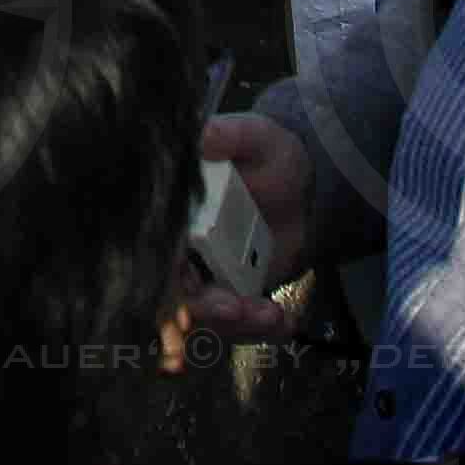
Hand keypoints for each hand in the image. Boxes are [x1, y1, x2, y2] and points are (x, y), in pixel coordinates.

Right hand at [181, 112, 318, 336]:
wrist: (307, 187)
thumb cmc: (269, 155)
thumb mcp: (255, 137)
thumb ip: (230, 135)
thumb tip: (203, 134)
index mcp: (176, 210)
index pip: (157, 244)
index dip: (167, 267)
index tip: (189, 277)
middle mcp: (183, 248)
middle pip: (177, 291)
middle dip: (205, 307)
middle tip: (235, 309)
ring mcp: (209, 276)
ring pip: (208, 315)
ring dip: (236, 324)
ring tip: (270, 315)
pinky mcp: (237, 296)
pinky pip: (241, 325)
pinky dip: (261, 330)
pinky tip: (284, 323)